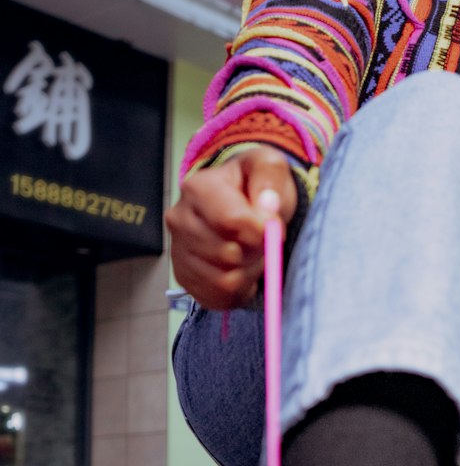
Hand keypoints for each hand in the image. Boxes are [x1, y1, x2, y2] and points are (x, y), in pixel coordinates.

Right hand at [165, 145, 298, 309]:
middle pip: (229, 254)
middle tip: (264, 242)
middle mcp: (180, 219)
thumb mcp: (270, 167)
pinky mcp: (185, 277)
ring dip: (251, 272)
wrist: (242, 203)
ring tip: (254, 254)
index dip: (262, 230)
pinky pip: (218, 297)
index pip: (231, 221)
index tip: (274, 226)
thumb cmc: (256, 185)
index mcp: (197, 188)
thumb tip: (267, 205)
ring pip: (225, 280)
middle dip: (257, 252)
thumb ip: (269, 179)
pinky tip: (243, 270)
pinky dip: (240, 290)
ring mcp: (179, 251)